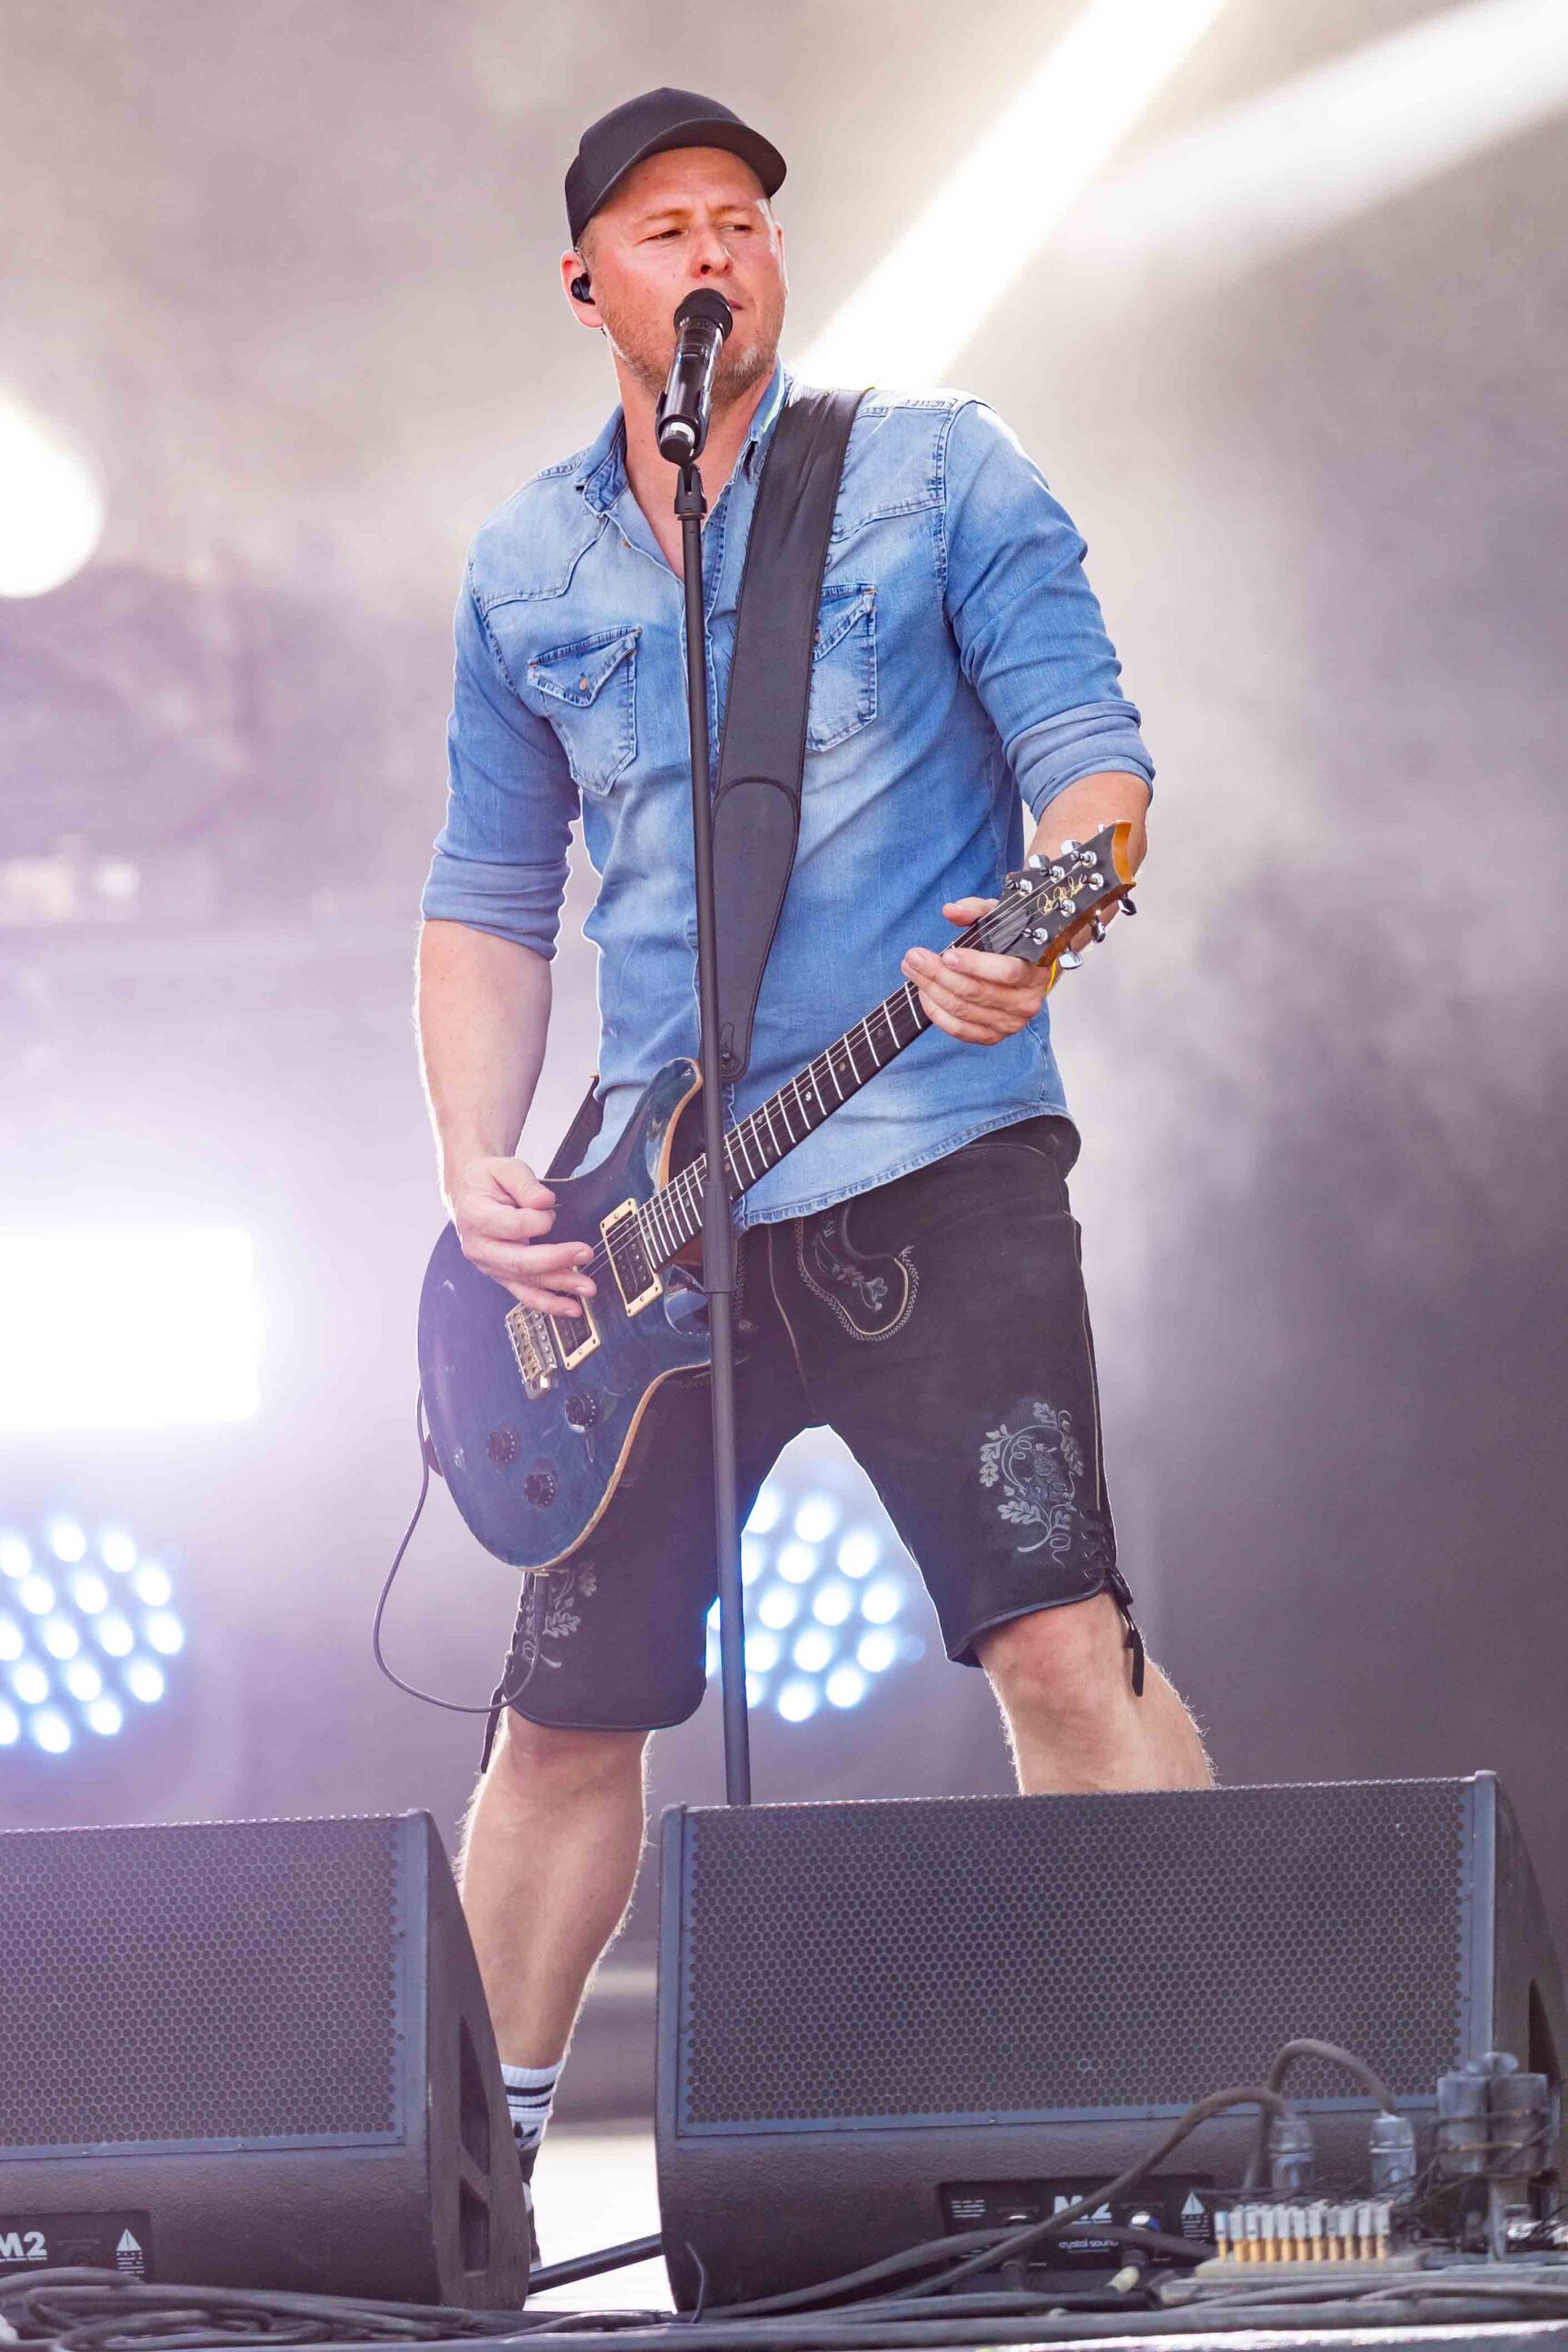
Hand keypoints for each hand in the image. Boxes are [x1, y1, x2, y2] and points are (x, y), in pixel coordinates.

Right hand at [448, 1156, 596, 1316]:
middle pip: (519, 1262)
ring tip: (587, 1288)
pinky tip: (570, 1308)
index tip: (551, 1208)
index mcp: (475, 1215)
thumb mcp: (504, 1169)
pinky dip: (548, 1303)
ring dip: (559, 1287)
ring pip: (525, 1282)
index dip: (537, 1220)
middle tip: (585, 1254)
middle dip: (556, 1260)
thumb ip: (525, 1184)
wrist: (470, 1192)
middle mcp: (479, 1246)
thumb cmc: (488, 1180)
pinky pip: (525, 1294)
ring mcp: (489, 1265)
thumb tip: (545, 1202)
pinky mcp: (501, 1275)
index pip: (511, 1225)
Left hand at [900, 898, 1052, 1044]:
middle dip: (939, 974)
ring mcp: (1010, 1022)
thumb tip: (951, 911)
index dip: (974, 965)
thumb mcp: (1000, 919)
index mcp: (1035, 971)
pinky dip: (938, 1014)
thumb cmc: (1015, 944)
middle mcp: (1025, 1001)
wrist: (1031, 973)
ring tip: (913, 970)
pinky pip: (960, 1030)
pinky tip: (925, 994)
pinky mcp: (994, 1036)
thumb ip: (976, 910)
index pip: (1006, 972)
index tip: (947, 955)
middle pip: (976, 992)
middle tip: (914, 957)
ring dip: (931, 990)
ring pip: (963, 1010)